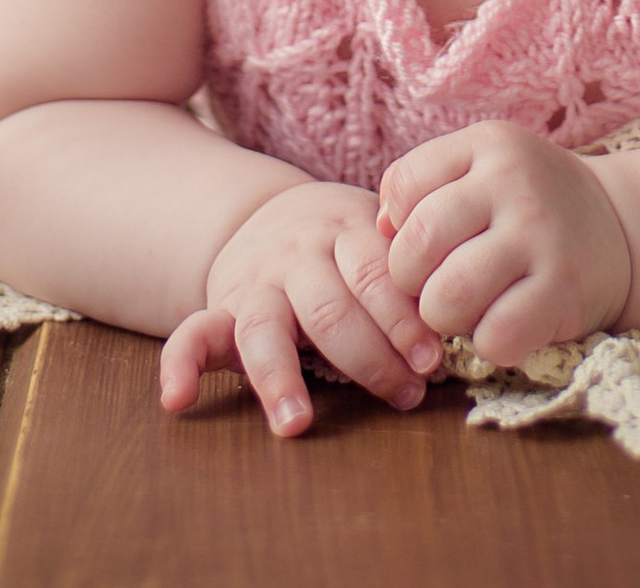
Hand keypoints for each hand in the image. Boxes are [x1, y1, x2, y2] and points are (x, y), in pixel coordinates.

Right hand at [156, 180, 441, 437]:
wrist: (268, 217)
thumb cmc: (345, 244)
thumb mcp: (377, 233)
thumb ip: (406, 265)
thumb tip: (463, 311)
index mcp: (344, 230)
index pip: (375, 273)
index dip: (403, 318)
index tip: (432, 359)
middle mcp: (297, 255)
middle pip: (331, 309)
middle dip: (371, 355)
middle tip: (408, 393)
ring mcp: (256, 284)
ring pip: (265, 327)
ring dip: (280, 377)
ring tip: (296, 422)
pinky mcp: (221, 311)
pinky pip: (192, 333)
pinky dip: (180, 366)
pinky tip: (177, 399)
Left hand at [377, 123, 632, 366]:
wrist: (621, 229)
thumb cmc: (528, 206)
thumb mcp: (484, 170)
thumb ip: (425, 189)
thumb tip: (378, 230)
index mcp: (488, 145)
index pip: (402, 187)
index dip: (398, 228)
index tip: (426, 244)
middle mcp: (514, 182)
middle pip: (416, 246)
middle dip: (412, 281)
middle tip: (437, 286)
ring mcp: (541, 236)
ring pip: (447, 298)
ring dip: (446, 318)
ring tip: (467, 309)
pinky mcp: (563, 291)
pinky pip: (493, 337)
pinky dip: (488, 343)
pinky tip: (505, 324)